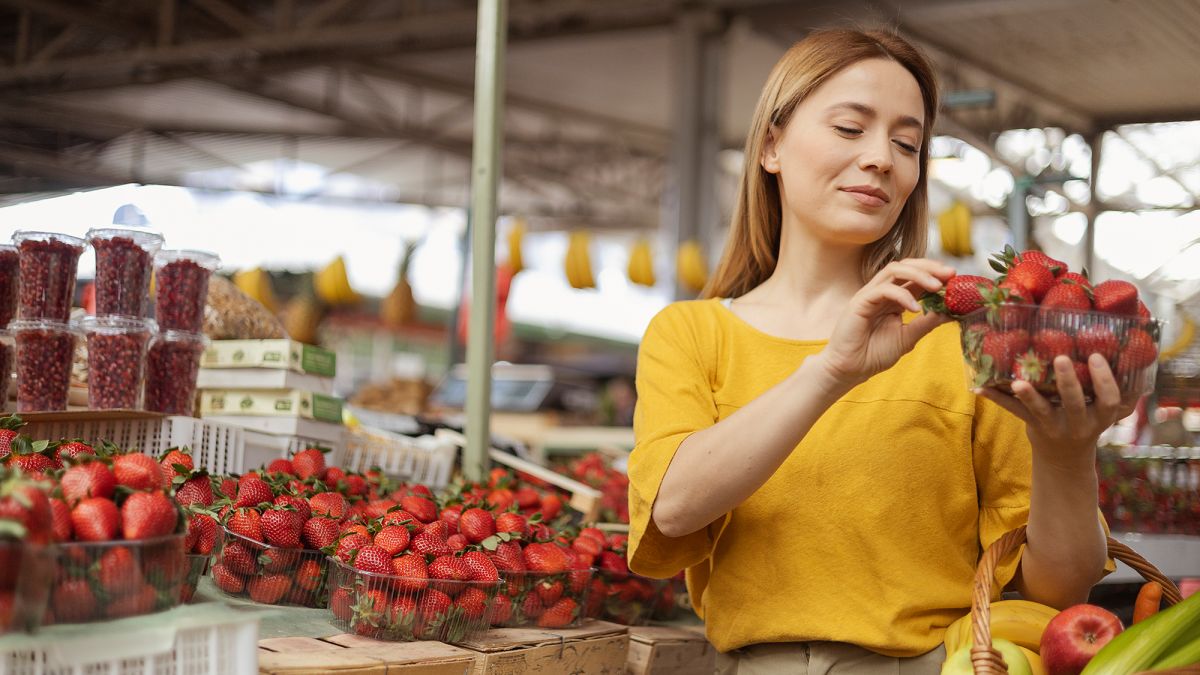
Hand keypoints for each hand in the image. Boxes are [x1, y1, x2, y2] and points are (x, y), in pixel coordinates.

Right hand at [820, 258, 955, 385]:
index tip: (955, 277)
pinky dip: (902, 295)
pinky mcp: (860, 301)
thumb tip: (951, 312)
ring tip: (937, 286)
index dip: (935, 273)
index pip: (915, 276)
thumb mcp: (908, 337)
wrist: (850, 369)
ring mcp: (869, 294)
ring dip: (918, 274)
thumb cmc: (874, 354)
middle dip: (930, 267)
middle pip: (906, 266)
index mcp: (893, 298)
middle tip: (950, 274)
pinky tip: (916, 308)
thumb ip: (927, 322)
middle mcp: (881, 291)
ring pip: (894, 270)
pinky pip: (883, 289)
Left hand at [976, 354, 1137, 466]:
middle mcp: (1078, 423)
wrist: (1065, 458)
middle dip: (1068, 382)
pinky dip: (996, 399)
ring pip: (1040, 411)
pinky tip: (979, 388)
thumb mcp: (1105, 410)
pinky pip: (1013, 411)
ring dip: (1028, 396)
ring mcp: (1053, 426)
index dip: (1104, 380)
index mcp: (1101, 416)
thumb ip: (1112, 387)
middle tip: (1061, 358)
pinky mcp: (1032, 425)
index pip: (1108, 400)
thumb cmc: (1088, 420)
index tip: (1095, 356)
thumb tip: (1123, 347)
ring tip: (1018, 382)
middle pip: (1074, 404)